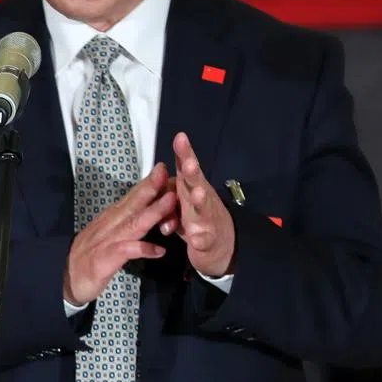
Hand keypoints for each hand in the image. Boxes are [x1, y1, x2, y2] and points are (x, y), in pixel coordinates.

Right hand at [64, 163, 178, 305]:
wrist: (66, 277)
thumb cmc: (91, 255)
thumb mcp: (109, 234)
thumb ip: (126, 223)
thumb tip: (145, 210)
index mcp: (112, 217)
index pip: (132, 197)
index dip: (147, 183)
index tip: (163, 168)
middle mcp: (111, 224)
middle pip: (133, 203)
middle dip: (151, 187)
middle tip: (166, 172)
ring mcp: (107, 240)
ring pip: (134, 223)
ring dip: (153, 211)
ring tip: (171, 201)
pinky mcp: (105, 259)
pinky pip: (126, 251)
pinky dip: (142, 249)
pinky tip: (159, 250)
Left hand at [158, 133, 236, 278]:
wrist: (224, 243)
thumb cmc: (197, 216)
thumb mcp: (182, 200)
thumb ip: (168, 188)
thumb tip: (157, 175)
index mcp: (190, 188)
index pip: (186, 168)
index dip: (184, 153)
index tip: (180, 137)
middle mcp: (201, 199)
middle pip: (197, 183)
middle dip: (193, 173)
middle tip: (189, 163)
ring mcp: (207, 219)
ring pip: (203, 209)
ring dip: (200, 201)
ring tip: (197, 194)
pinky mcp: (210, 239)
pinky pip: (205, 239)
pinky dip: (200, 239)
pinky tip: (196, 239)